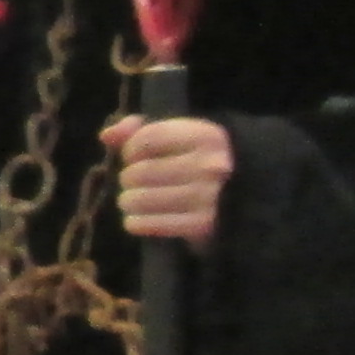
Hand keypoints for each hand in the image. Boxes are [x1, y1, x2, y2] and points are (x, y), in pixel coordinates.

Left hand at [105, 112, 234, 247]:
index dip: (130, 149)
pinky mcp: (203, 225)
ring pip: (142, 199)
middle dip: (128, 179)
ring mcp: (207, 196)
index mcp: (205, 136)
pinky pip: (154, 224)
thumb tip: (106, 135)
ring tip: (131, 202)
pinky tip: (135, 220)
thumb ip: (141, 130)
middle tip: (132, 184)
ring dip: (128, 202)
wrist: (247, 199)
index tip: (132, 157)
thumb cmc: (201, 162)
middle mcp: (209, 165)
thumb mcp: (180, 138)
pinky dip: (137, 223)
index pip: (147, 138)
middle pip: (140, 171)